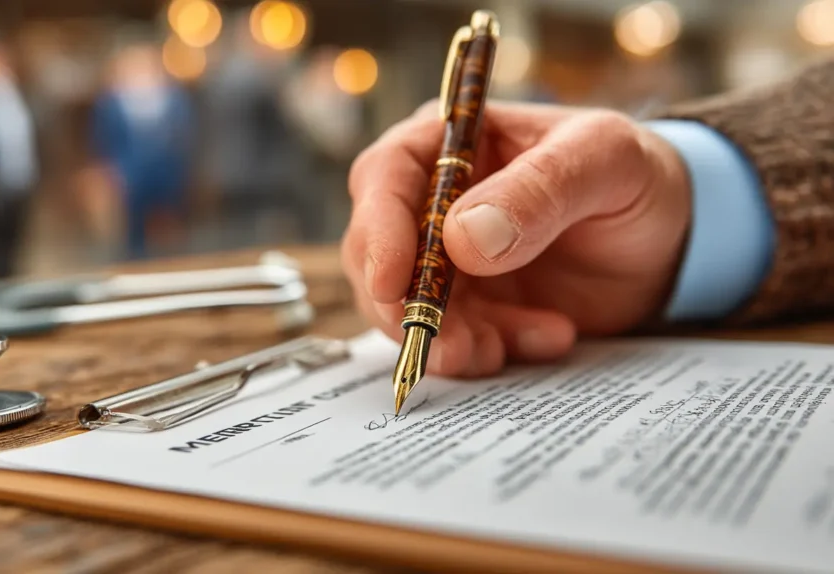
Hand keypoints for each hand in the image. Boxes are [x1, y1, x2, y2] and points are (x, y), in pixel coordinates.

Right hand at [341, 101, 691, 376]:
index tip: (392, 282)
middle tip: (451, 342)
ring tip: (507, 348)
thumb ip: (540, 189)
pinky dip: (489, 351)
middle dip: (405, 305)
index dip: (377, 230)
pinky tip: (549, 336)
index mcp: (451, 143)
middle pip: (375, 252)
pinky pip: (451, 339)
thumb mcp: (605, 161)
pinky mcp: (468, 307)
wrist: (672, 238)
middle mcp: (433, 200)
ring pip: (404, 308)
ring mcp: (445, 259)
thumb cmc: (634, 177)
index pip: (385, 176)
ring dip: (449, 339)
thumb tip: (464, 238)